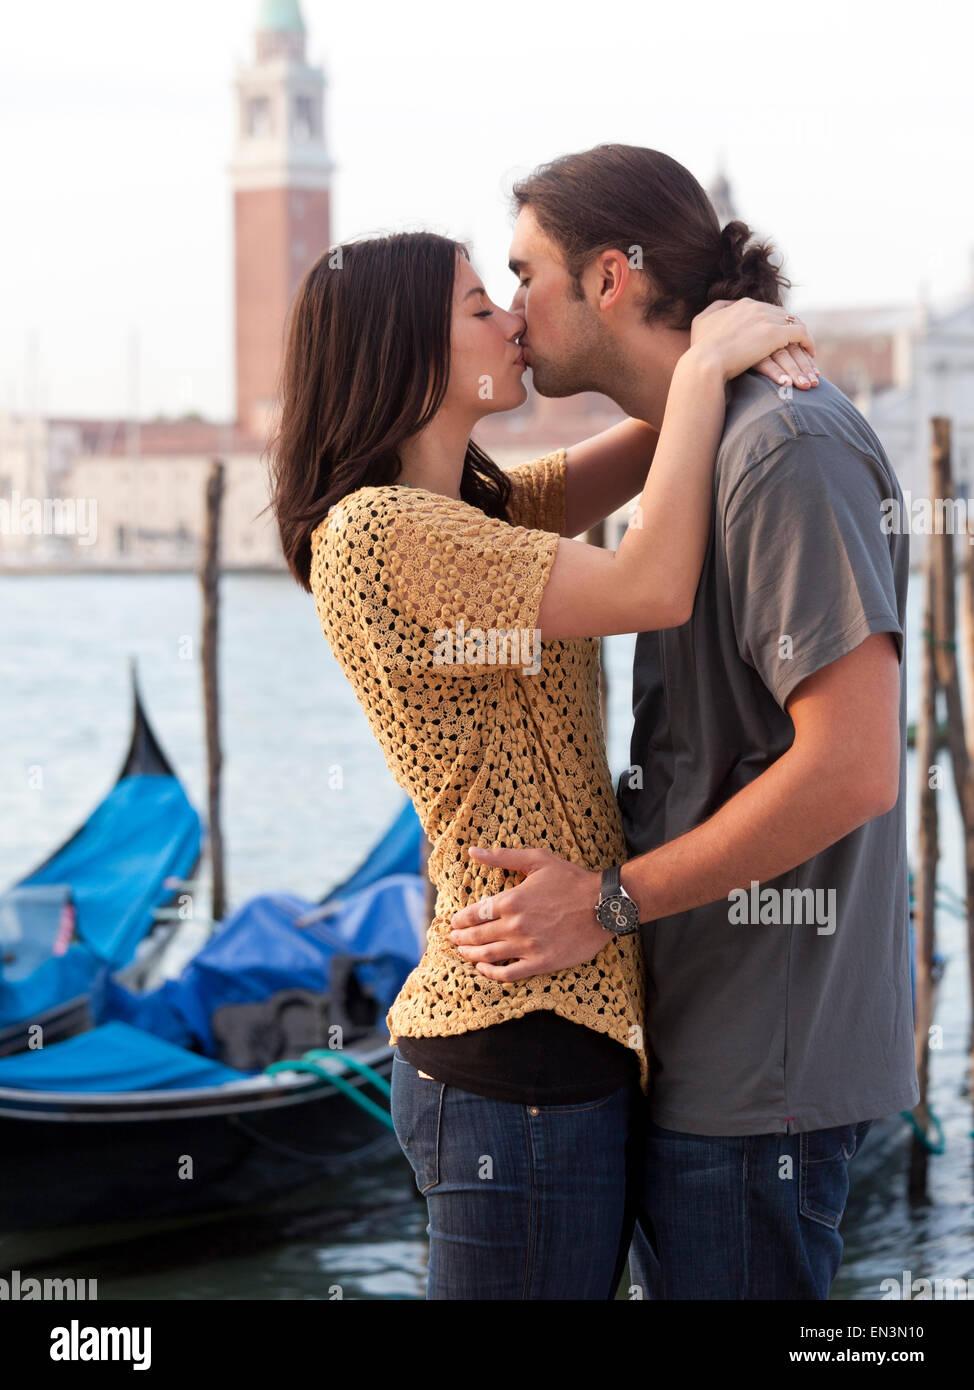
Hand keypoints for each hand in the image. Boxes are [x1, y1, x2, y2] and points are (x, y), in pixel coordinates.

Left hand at [448, 846, 607, 981]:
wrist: (604, 905)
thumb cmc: (571, 879)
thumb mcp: (537, 860)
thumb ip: (502, 857)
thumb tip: (473, 850)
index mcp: (512, 900)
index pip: (474, 913)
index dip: (460, 920)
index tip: (454, 922)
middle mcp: (515, 925)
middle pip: (477, 936)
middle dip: (460, 938)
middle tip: (452, 939)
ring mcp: (528, 946)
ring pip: (488, 955)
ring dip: (470, 955)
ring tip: (462, 953)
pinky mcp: (541, 963)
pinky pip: (508, 974)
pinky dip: (491, 974)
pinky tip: (483, 969)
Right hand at [689, 297, 817, 387]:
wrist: (705, 361)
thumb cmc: (700, 348)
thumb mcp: (702, 321)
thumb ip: (716, 310)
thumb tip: (725, 307)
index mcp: (743, 304)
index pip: (768, 309)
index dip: (776, 322)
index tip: (780, 335)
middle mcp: (757, 307)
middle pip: (784, 314)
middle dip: (792, 328)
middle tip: (799, 343)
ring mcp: (767, 319)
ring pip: (795, 323)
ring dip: (802, 337)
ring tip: (807, 350)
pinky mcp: (775, 334)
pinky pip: (801, 333)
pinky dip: (808, 342)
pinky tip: (811, 353)